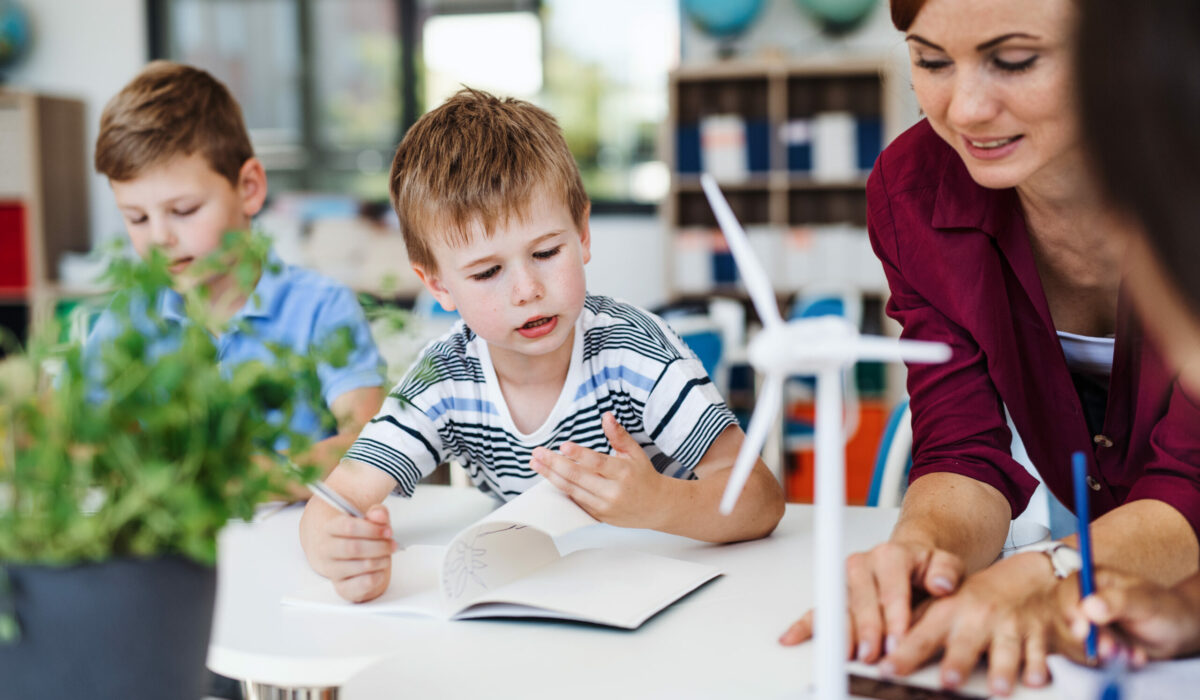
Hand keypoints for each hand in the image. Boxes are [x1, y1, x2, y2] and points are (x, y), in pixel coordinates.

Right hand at [307, 504, 396, 602]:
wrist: (351, 560)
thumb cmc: (361, 539)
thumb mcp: (370, 522)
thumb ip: (377, 514)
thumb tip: (379, 515)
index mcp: (330, 528)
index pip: (348, 527)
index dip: (372, 529)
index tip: (387, 531)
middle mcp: (326, 550)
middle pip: (355, 548)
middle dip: (380, 546)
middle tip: (392, 544)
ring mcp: (332, 570)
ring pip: (362, 566)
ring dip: (382, 560)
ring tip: (387, 556)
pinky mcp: (343, 588)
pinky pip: (365, 583)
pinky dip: (379, 575)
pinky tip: (380, 570)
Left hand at [529, 412, 666, 528]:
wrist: (656, 507)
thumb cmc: (643, 476)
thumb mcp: (635, 453)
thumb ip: (618, 435)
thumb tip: (606, 416)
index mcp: (623, 472)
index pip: (597, 462)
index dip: (579, 454)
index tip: (563, 445)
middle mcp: (613, 491)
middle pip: (578, 476)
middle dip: (554, 464)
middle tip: (537, 453)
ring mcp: (605, 506)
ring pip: (572, 490)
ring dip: (551, 476)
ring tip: (536, 464)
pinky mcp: (598, 516)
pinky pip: (575, 501)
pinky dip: (561, 489)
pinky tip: (549, 477)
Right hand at [780, 540, 964, 663]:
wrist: (912, 560)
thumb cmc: (927, 567)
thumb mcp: (947, 564)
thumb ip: (946, 571)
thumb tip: (941, 583)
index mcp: (890, 554)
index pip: (891, 587)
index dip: (894, 615)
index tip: (899, 639)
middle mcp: (863, 565)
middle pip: (862, 600)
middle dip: (867, 630)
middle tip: (873, 654)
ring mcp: (847, 581)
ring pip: (840, 607)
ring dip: (840, 632)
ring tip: (844, 655)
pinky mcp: (837, 596)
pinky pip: (818, 610)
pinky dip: (804, 625)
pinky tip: (792, 637)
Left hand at [880, 552, 1081, 695]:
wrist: (1024, 579)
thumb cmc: (977, 599)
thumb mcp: (942, 606)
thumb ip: (916, 627)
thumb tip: (880, 650)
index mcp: (948, 612)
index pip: (920, 636)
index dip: (904, 654)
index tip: (887, 669)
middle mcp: (977, 619)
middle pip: (965, 644)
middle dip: (957, 662)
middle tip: (948, 681)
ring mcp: (1008, 628)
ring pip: (1006, 650)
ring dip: (1002, 670)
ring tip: (997, 689)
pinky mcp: (1037, 636)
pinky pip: (1039, 653)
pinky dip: (1040, 667)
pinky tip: (1035, 680)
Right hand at [1070, 568, 1199, 662]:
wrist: (1176, 631)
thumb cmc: (1164, 608)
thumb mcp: (1145, 601)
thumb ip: (1118, 602)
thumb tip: (1087, 607)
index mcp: (1092, 579)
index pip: (1068, 591)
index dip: (1070, 610)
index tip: (1082, 629)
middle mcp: (1083, 600)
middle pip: (1065, 618)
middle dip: (1086, 638)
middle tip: (1109, 648)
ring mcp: (1085, 623)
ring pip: (1072, 641)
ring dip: (1098, 652)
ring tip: (1128, 653)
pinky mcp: (1090, 643)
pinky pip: (1085, 656)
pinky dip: (1107, 662)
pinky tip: (1131, 656)